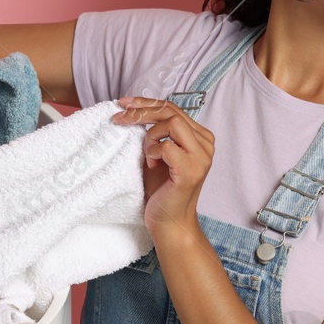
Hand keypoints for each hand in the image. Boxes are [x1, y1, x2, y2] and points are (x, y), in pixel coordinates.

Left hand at [111, 96, 213, 240]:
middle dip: (141, 111)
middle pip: (171, 110)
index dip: (147, 102)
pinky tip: (152, 166)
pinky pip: (166, 146)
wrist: (168, 222)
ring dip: (150, 136)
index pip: (173, 108)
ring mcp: (201, 157)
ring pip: (171, 123)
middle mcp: (205, 144)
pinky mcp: (190, 170)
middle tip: (118, 117)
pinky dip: (152, 153)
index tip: (123, 103)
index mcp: (200, 137)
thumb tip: (136, 107)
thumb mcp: (158, 153)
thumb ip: (157, 132)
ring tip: (147, 155)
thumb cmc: (161, 189)